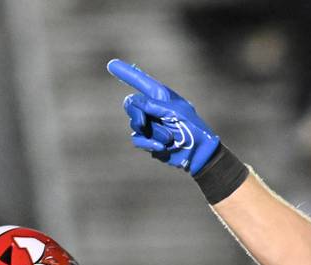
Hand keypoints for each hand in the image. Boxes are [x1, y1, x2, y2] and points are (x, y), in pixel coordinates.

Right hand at [107, 59, 220, 173]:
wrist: (199, 154)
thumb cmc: (193, 130)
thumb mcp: (175, 113)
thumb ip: (154, 105)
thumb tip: (135, 103)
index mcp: (162, 97)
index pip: (141, 82)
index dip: (127, 73)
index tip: (111, 65)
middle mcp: (154, 108)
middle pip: (131, 104)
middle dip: (136, 114)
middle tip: (142, 122)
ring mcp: (150, 124)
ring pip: (136, 125)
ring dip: (153, 132)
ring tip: (169, 138)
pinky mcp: (149, 140)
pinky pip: (137, 139)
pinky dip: (148, 143)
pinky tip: (162, 147)